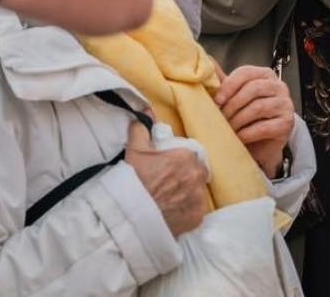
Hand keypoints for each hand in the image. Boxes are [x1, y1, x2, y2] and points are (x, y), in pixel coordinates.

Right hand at [124, 120, 208, 236]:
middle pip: (198, 172)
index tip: (171, 167)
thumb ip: (141, 129)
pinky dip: (188, 210)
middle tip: (171, 182)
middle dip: (188, 175)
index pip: (192, 155)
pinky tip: (175, 210)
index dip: (181, 160)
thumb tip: (145, 112)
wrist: (131, 214)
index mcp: (186, 157)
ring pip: (198, 191)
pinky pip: (197, 210)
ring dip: (189, 192)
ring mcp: (198, 198)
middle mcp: (196, 176)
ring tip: (172, 198)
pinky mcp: (197, 217)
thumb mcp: (135, 150)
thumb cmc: (134, 180)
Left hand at [215, 65, 295, 176]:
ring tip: (228, 128)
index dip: (229, 86)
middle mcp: (279, 87)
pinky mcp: (287, 124)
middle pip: (253, 89)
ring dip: (238, 120)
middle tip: (220, 117)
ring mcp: (285, 105)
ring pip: (258, 107)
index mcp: (265, 75)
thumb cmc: (247, 117)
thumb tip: (208, 61)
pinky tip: (238, 137)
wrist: (260, 144)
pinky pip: (264, 127)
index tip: (217, 100)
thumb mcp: (235, 96)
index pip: (246, 72)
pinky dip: (247, 134)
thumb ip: (224, 80)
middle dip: (232, 105)